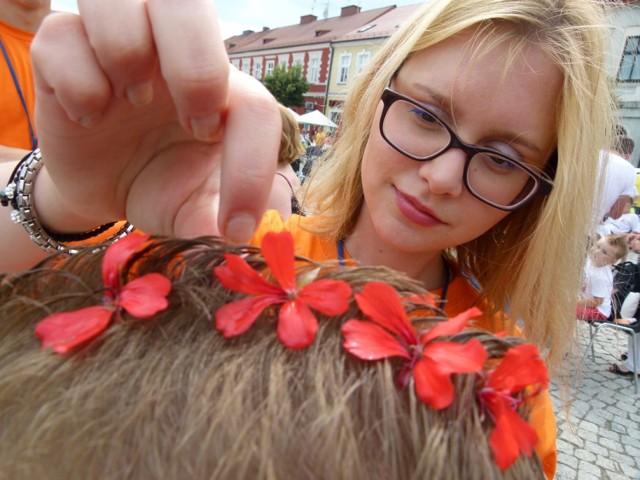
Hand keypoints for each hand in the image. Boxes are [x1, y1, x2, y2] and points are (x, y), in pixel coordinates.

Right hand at [30, 0, 279, 241]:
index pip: (256, 106)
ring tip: (130, 103)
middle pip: (188, 3)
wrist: (104, 191)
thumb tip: (255, 232)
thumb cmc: (162, 188)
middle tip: (192, 124)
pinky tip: (87, 116)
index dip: (253, 168)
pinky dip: (76, 83)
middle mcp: (174, 54)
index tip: (235, 224)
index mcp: (223, 92)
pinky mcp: (65, 54)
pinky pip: (62, 34)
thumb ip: (229, 218)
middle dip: (196, 68)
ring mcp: (118, 46)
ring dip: (125, 56)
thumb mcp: (199, 213)